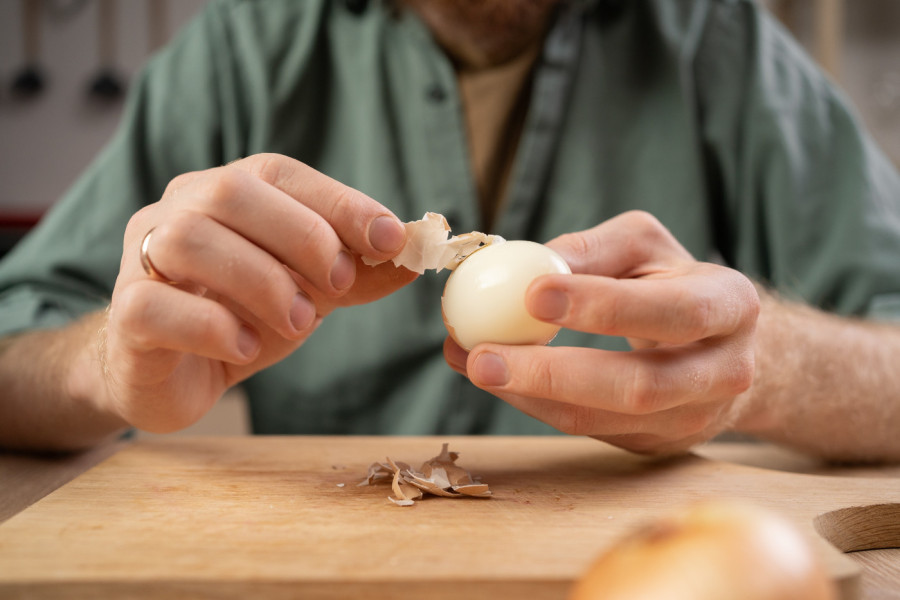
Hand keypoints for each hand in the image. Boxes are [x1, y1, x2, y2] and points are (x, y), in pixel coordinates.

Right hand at [101, 154, 415, 432]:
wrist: (169, 374)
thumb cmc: (238, 317)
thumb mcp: (307, 292)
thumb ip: (355, 274)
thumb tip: (413, 257)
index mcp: (225, 195)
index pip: (279, 173)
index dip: (339, 201)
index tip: (391, 237)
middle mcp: (178, 212)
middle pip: (232, 192)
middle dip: (301, 237)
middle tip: (339, 285)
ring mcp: (143, 259)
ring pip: (190, 240)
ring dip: (261, 281)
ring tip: (299, 323)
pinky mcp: (126, 314)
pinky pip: (155, 303)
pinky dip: (211, 324)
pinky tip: (244, 348)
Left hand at [444, 211, 759, 453]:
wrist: (725, 350)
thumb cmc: (674, 284)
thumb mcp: (647, 247)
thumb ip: (594, 249)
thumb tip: (527, 262)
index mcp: (729, 306)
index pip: (672, 312)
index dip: (602, 306)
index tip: (533, 293)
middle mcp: (723, 371)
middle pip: (639, 386)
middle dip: (553, 373)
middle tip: (484, 355)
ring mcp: (691, 419)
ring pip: (603, 420)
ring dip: (529, 396)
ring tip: (471, 363)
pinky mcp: (656, 443)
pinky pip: (587, 430)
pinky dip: (534, 405)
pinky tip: (496, 378)